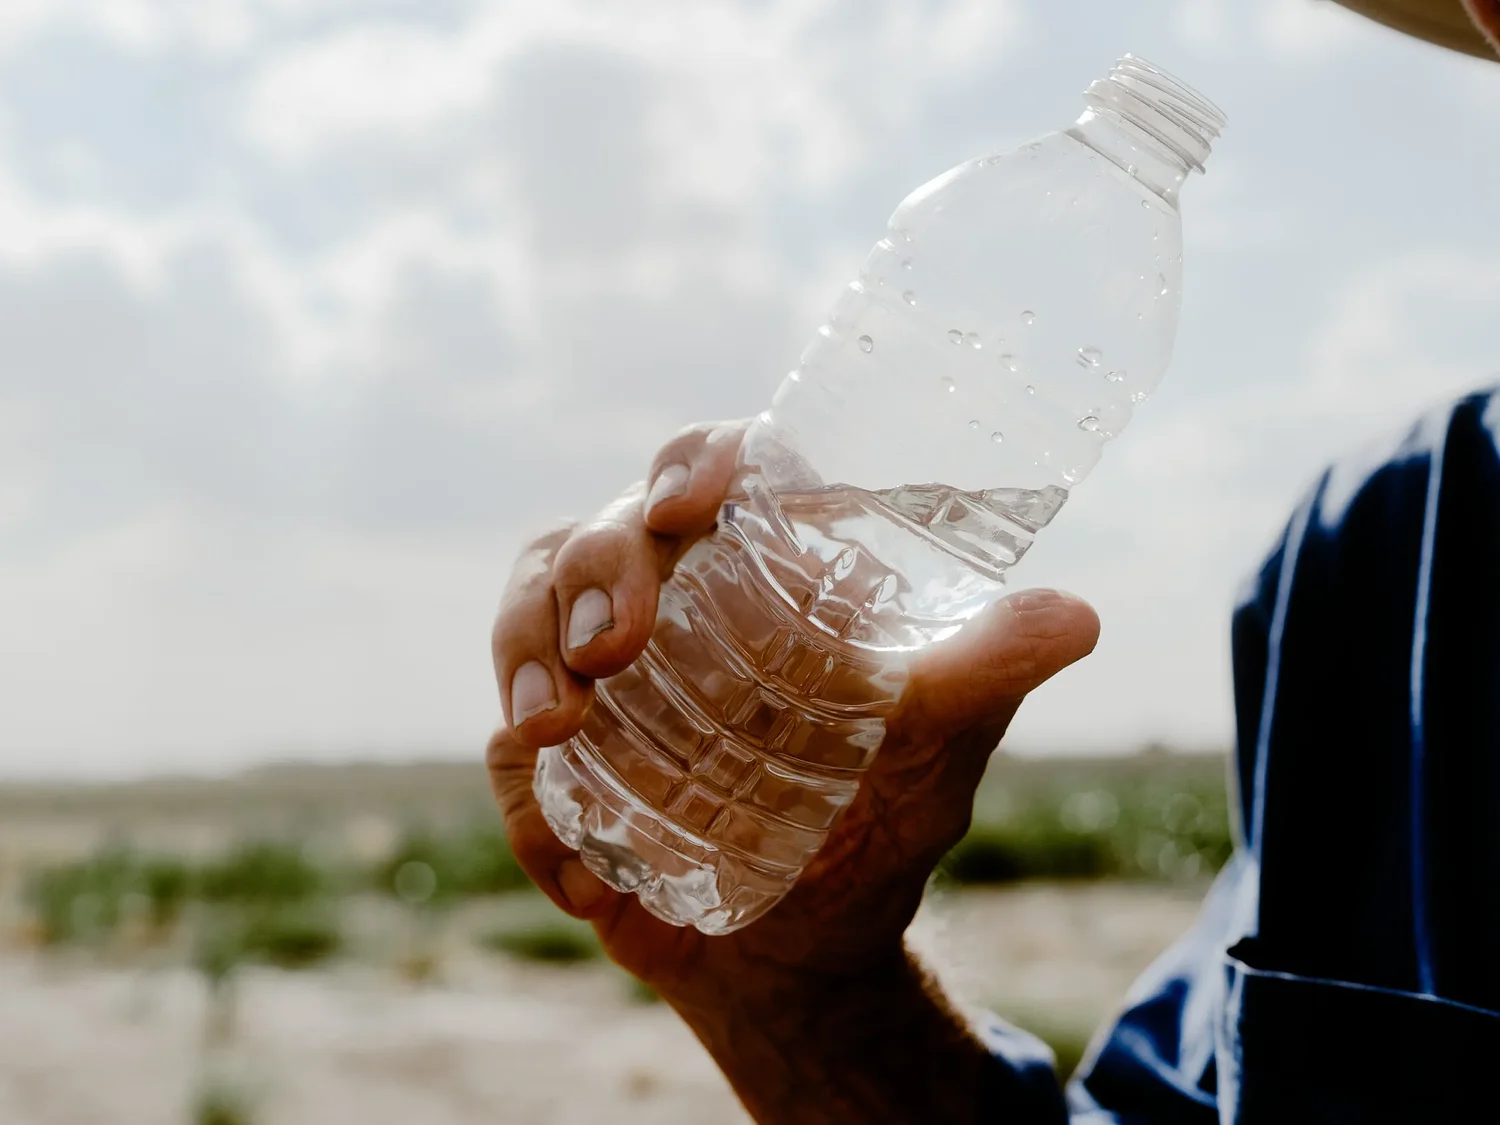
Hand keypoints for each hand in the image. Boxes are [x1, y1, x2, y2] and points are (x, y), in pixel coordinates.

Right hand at [487, 419, 1097, 1121]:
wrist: (800, 958)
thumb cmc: (872, 829)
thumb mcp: (935, 752)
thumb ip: (986, 678)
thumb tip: (1078, 617)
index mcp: (760, 569)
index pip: (717, 472)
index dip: (694, 458)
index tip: (688, 498)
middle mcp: (671, 599)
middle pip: (607, 528)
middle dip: (596, 565)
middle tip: (614, 644)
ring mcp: (599, 671)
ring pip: (532, 604)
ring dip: (526, 648)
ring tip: (556, 727)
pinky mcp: (552, 752)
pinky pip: (507, 736)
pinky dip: (522, 779)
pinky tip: (566, 845)